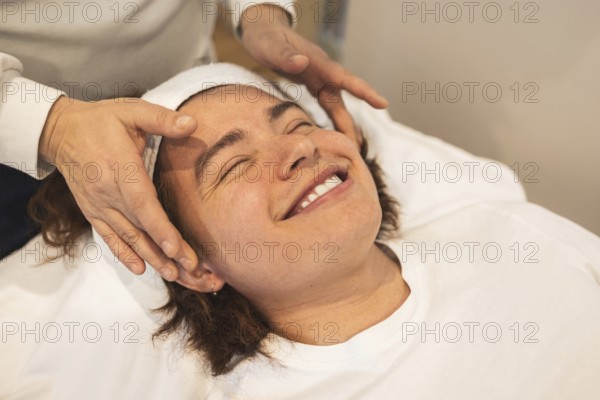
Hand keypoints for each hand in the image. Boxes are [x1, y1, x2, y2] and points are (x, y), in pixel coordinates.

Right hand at [39, 96, 198, 280]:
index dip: (159, 227)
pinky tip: (140, 269)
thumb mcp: (132, 110)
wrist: (62, 132)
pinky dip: (124, 254)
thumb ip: (162, 119)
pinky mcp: (93, 212)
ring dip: (150, 257)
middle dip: (165, 250)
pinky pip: (109, 237)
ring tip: (173, 274)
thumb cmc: (102, 120)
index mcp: (120, 167)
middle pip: (140, 227)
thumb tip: (192, 124)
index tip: (176, 247)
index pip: (142, 203)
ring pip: (127, 237)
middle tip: (190, 269)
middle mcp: (108, 192)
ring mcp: (99, 205)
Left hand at [239, 4, 387, 145]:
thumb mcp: (269, 46)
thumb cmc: (265, 37)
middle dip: (350, 123)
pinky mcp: (312, 82)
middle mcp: (323, 71)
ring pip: (335, 104)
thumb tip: (302, 63)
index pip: (343, 78)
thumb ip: (284, 55)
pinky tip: (333, 134)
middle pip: (341, 100)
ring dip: (342, 125)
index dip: (363, 91)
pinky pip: (326, 104)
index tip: (382, 104)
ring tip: (349, 149)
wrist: (262, 30)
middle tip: (357, 149)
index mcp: (317, 62)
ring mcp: (319, 77)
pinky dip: (331, 119)